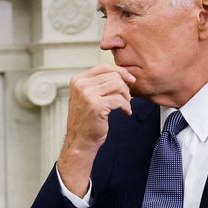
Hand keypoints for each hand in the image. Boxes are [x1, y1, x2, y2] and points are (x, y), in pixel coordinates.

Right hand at [56, 64, 135, 194]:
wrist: (80, 140)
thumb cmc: (86, 119)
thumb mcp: (87, 96)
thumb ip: (98, 83)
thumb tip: (121, 73)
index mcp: (77, 80)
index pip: (104, 67)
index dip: (120, 71)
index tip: (130, 80)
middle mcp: (80, 85)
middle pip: (113, 76)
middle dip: (125, 87)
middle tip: (126, 98)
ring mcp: (87, 95)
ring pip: (118, 85)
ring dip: (126, 96)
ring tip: (125, 105)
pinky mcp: (96, 106)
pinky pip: (120, 100)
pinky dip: (126, 107)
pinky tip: (125, 113)